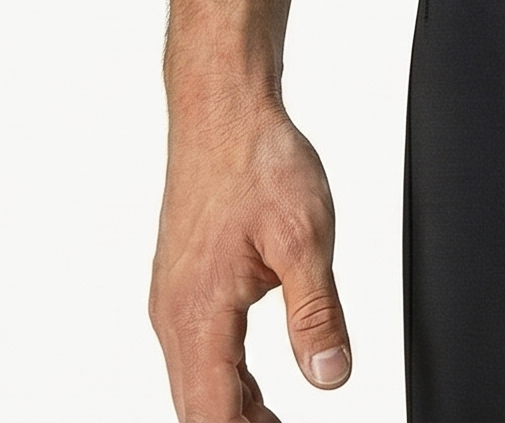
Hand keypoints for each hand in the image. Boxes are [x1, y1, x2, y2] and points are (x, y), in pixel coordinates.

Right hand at [150, 98, 352, 421]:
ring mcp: (173, 300)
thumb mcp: (305, 238)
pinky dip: (224, 379)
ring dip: (232, 409)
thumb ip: (317, 314)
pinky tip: (253, 388)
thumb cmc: (257, 161)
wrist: (222, 112)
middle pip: (199, 407)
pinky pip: (196, 352)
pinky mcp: (181, 285)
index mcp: (199, 314)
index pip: (212, 414)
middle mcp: (174, 316)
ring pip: (195, 383)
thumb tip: (330, 377)